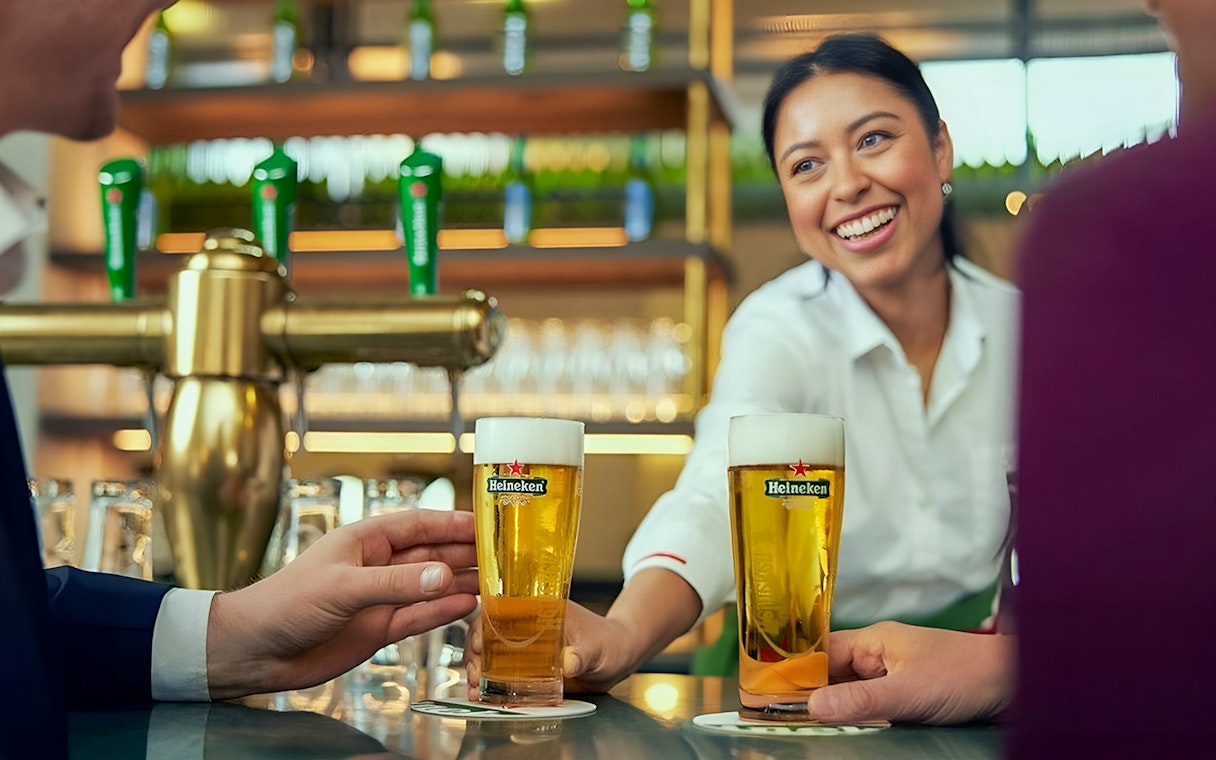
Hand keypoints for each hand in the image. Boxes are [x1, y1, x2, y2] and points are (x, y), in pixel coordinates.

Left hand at [206, 509, 478, 698]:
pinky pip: (421, 616)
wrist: (257, 650)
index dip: (454, 521)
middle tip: (505, 554)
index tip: (488, 522)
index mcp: (366, 540)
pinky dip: (445, 611)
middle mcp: (379, 565)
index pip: (419, 524)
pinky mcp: (380, 628)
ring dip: (461, 582)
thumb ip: (396, 584)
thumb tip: (445, 577)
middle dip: (466, 552)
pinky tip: (470, 605)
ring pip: (431, 586)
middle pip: (432, 554)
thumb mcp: (343, 587)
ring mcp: (381, 597)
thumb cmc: (287, 602)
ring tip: (498, 581)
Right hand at [463, 601, 640, 700]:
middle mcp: (529, 624)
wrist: (619, 657)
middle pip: (488, 631)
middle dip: (475, 653)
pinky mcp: (528, 663)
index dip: (484, 626)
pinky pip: (502, 668)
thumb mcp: (598, 649)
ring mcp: (526, 644)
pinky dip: (489, 681)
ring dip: (478, 669)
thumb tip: (568, 663)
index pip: (502, 609)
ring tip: (475, 690)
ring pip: (489, 650)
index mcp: (542, 609)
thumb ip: (582, 655)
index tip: (477, 645)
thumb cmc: (610, 643)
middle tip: (475, 676)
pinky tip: (483, 694)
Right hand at [804, 621, 1013, 725]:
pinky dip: (858, 714)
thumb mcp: (909, 693)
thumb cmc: (966, 676)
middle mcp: (879, 653)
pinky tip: (849, 727)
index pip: (820, 652)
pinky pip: (870, 702)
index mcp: (874, 640)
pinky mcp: (907, 692)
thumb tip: (814, 705)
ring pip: (850, 689)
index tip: (771, 694)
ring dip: (835, 706)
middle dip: (811, 693)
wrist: (1016, 683)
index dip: (795, 672)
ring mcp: (893, 672)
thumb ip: (861, 700)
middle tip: (785, 718)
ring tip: (810, 724)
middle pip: (831, 672)